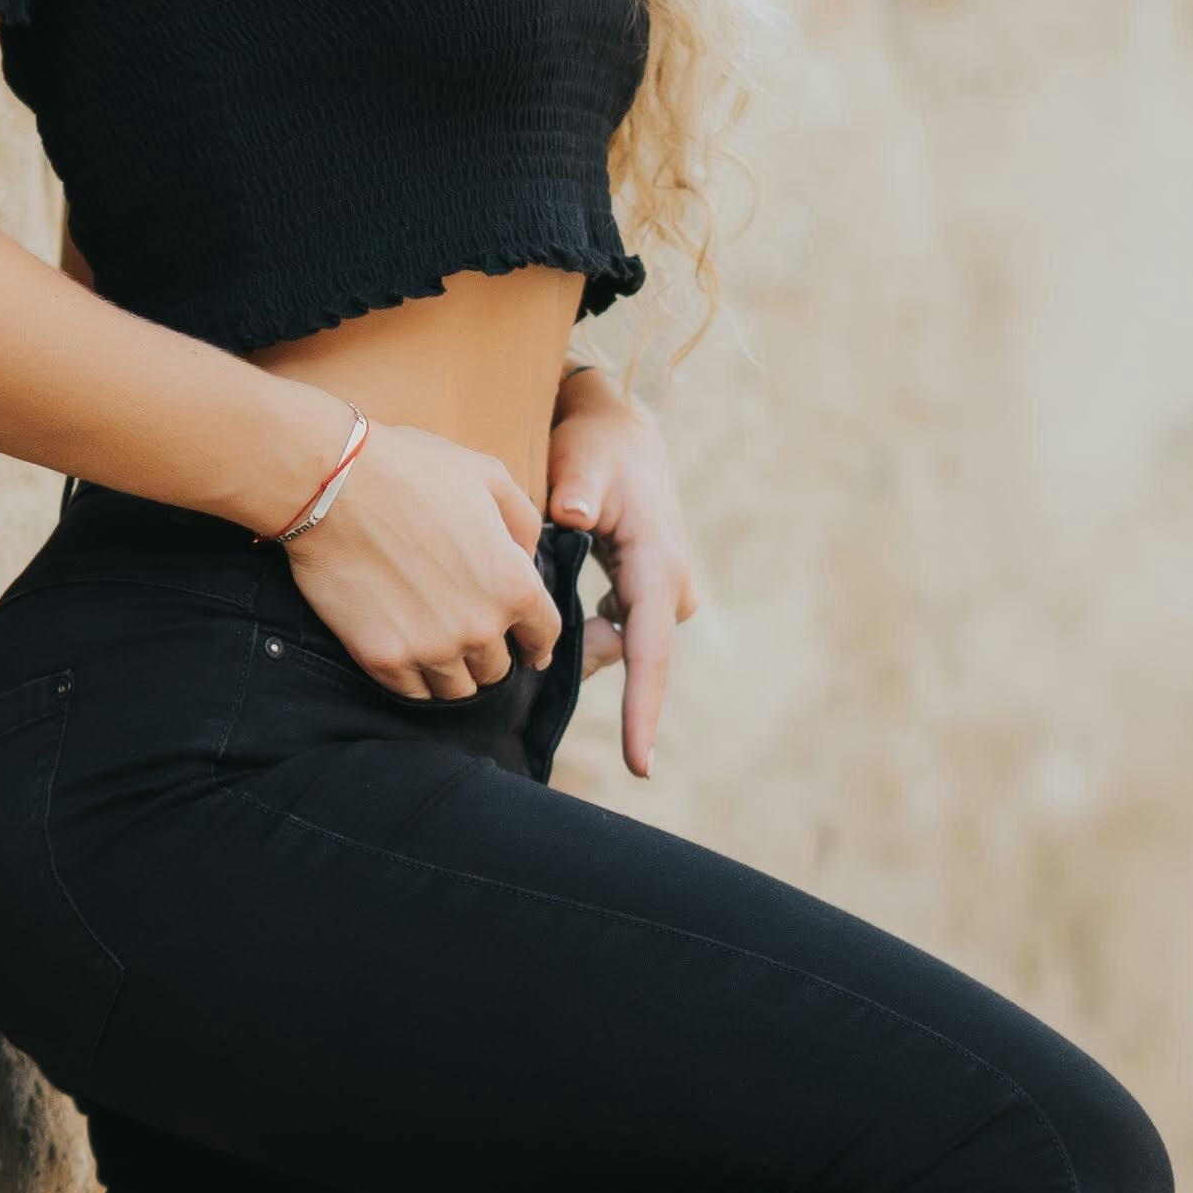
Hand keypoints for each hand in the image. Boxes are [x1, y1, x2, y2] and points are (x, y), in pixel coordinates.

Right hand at [279, 412, 562, 698]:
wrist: (333, 485)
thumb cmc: (411, 470)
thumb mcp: (489, 477)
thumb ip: (523, 523)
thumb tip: (527, 557)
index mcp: (515, 586)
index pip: (543, 635)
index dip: (537, 642)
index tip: (529, 649)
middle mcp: (480, 628)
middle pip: (497, 669)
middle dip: (487, 652)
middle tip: (465, 634)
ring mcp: (431, 650)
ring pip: (456, 689)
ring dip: (451, 672)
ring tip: (434, 648)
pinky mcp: (384, 659)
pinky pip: (412, 692)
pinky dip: (413, 678)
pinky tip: (405, 653)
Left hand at [545, 369, 698, 774]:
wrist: (616, 428)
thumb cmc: (597, 445)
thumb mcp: (586, 458)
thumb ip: (580, 486)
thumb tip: (577, 516)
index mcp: (659, 562)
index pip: (650, 650)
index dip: (644, 710)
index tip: (639, 764)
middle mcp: (666, 585)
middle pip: (626, 654)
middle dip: (582, 657)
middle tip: (526, 636)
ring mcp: (655, 592)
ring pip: (615, 644)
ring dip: (576, 638)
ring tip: (535, 601)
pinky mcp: (638, 593)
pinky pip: (610, 631)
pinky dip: (580, 629)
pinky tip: (543, 608)